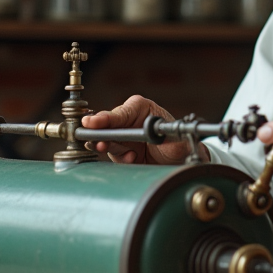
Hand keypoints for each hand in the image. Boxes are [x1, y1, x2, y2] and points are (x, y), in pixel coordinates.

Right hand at [82, 95, 210, 165]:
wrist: (179, 164)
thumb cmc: (180, 146)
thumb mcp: (178, 141)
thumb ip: (168, 136)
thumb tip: (158, 132)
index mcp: (141, 108)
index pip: (119, 113)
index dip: (104, 119)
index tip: (92, 123)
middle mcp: (128, 119)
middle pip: (106, 125)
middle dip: (101, 135)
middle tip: (101, 144)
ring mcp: (122, 134)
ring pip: (106, 140)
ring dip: (111, 148)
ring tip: (128, 154)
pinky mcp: (120, 149)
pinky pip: (111, 153)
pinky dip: (119, 158)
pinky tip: (132, 158)